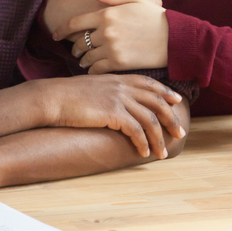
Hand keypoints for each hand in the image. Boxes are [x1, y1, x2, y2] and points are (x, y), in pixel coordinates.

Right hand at [39, 74, 185, 158]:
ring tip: (162, 153)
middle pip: (157, 101)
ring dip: (159, 138)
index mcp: (118, 78)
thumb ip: (108, 89)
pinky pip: (136, 130)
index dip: (165, 91)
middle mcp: (122, 86)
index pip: (149, 83)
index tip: (177, 100)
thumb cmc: (66, 95)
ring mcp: (118, 99)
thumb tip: (113, 100)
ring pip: (150, 119)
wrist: (52, 97)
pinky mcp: (112, 113)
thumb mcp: (92, 86)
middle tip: (180, 133)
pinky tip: (144, 152)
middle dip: (171, 118)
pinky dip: (143, 143)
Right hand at [43, 0, 155, 38]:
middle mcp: (116, 5)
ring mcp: (114, 23)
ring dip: (146, 17)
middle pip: (151, 4)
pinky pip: (136, 33)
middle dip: (149, 4)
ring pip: (146, 19)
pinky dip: (138, 29)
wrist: (57, 13)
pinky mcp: (111, 37)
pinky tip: (132, 26)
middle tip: (142, 6)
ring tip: (138, 16)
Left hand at [54, 0, 168, 72]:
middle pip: (79, 42)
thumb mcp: (133, 0)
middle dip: (75, 47)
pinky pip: (96, 69)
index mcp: (106, 14)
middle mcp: (105, 30)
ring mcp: (111, 47)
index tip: (56, 35)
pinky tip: (94, 70)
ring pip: (86, 57)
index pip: (75, 23)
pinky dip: (92, 70)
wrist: (174, 38)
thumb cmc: (155, 17)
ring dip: (83, 60)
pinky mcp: (118, 63)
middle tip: (75, 50)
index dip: (62, 30)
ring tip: (84, 61)